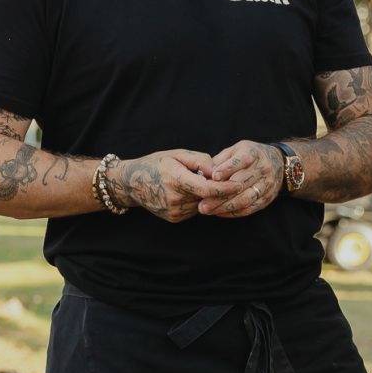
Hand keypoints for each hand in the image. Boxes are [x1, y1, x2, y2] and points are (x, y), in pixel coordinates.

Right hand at [106, 150, 233, 222]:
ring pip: (203, 205)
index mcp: (175, 179)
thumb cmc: (156, 163)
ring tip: (201, 183)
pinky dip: (198, 201)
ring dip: (208, 196)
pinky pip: (194, 210)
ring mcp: (174, 211)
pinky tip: (190, 192)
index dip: (226, 187)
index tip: (240, 183)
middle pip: (207, 198)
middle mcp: (174, 198)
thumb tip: (218, 171)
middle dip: (219, 190)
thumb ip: (200, 161)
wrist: (132, 183)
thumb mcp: (177, 154)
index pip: (207, 189)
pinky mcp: (174, 218)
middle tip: (228, 180)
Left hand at [199, 140, 285, 218]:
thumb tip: (204, 174)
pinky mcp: (267, 198)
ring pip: (245, 199)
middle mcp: (262, 169)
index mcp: (253, 154)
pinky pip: (250, 208)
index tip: (213, 177)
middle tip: (202, 203)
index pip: (241, 161)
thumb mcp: (236, 150)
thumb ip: (221, 160)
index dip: (227, 169)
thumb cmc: (250, 155)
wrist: (279, 162)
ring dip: (225, 206)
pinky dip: (233, 212)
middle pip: (241, 184)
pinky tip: (219, 212)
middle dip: (220, 195)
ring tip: (208, 210)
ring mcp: (267, 184)